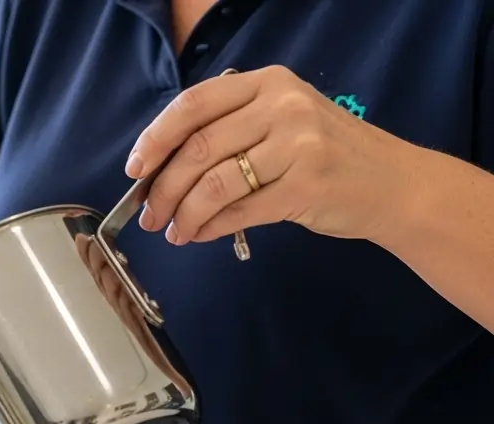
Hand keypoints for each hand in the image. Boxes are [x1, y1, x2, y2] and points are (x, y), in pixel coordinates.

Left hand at [126, 65, 414, 246]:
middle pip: (198, 148)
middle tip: (149, 215)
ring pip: (215, 183)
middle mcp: (283, 107)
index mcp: (269, 84)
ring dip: (184, 214)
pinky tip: (200, 234)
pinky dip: (211, 227)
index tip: (135, 169)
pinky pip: (240, 211)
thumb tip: (160, 170)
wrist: (394, 185)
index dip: (156, 137)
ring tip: (174, 231)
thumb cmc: (326, 156)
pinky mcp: (307, 186)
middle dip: (163, 188)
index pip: (194, 104)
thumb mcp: (282, 122)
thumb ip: (230, 132)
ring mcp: (299, 146)